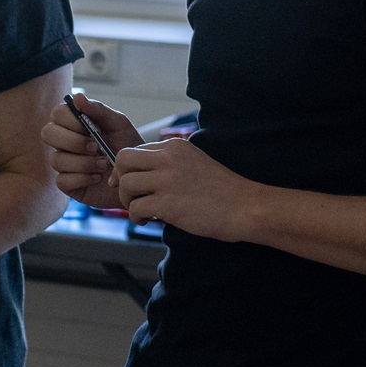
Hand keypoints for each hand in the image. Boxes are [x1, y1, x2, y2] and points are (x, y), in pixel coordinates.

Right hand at [42, 92, 138, 210]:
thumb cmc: (127, 146)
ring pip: (57, 159)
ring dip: (83, 163)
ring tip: (105, 164)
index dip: (70, 121)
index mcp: (74, 123)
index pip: (57, 114)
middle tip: (96, 147)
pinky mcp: (67, 183)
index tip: (90, 128)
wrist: (138, 174)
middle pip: (48, 134)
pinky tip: (98, 178)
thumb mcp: (119, 124)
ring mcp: (64, 163)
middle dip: (73, 141)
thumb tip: (77, 98)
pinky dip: (82, 179)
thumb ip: (98, 110)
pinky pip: (62, 180)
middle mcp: (65, 142)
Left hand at [113, 138, 262, 239]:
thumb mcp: (194, 163)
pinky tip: (147, 220)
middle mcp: (168, 158)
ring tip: (141, 211)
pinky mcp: (167, 202)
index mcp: (175, 146)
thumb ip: (169, 164)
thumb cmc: (222, 191)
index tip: (132, 184)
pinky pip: (135, 207)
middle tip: (130, 196)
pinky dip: (136, 216)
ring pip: (125, 184)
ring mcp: (167, 179)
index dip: (128, 169)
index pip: (135, 150)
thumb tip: (142, 175)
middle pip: (122, 160)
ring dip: (127, 200)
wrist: (246, 206)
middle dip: (120, 180)